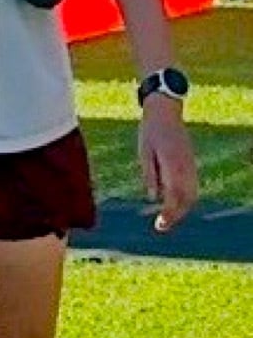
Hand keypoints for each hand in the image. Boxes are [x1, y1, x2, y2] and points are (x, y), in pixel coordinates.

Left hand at [139, 97, 198, 232]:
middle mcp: (186, 166)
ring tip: (167, 218)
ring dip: (182, 209)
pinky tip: (175, 203)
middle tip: (161, 226)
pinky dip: (186, 198)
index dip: (169, 213)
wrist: (165, 111)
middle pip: (187, 199)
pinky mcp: (191, 161)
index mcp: (172, 164)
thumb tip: (153, 197)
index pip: (174, 197)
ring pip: (193, 194)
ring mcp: (191, 164)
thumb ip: (150, 175)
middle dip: (176, 215)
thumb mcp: (144, 152)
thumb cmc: (150, 130)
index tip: (160, 224)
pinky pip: (193, 185)